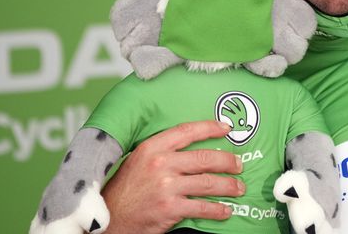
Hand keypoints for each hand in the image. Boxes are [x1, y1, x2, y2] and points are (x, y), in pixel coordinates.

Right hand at [101, 120, 243, 233]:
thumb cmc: (125, 190)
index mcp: (152, 148)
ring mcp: (166, 187)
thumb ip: (163, 152)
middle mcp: (160, 164)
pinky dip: (218, 209)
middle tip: (239, 165)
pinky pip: (202, 207)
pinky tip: (226, 209)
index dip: (210, 128)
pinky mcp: (170, 208)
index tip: (226, 128)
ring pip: (208, 182)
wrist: (109, 219)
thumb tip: (193, 147)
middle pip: (205, 158)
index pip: (187, 131)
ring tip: (238, 187)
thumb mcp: (139, 161)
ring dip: (229, 186)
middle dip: (228, 162)